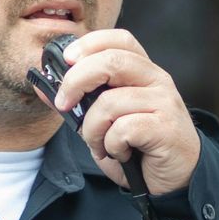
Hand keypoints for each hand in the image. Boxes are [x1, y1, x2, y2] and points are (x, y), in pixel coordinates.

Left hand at [53, 28, 200, 195]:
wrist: (175, 180)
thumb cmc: (139, 149)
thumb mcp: (103, 123)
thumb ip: (79, 104)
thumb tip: (43, 86)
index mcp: (142, 72)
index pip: (119, 40)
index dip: (89, 44)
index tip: (65, 61)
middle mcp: (157, 80)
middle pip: (111, 61)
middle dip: (76, 80)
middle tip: (63, 103)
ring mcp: (164, 102)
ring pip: (110, 102)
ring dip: (93, 130)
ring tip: (100, 146)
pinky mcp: (166, 128)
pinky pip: (123, 130)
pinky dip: (112, 147)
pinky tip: (122, 154)